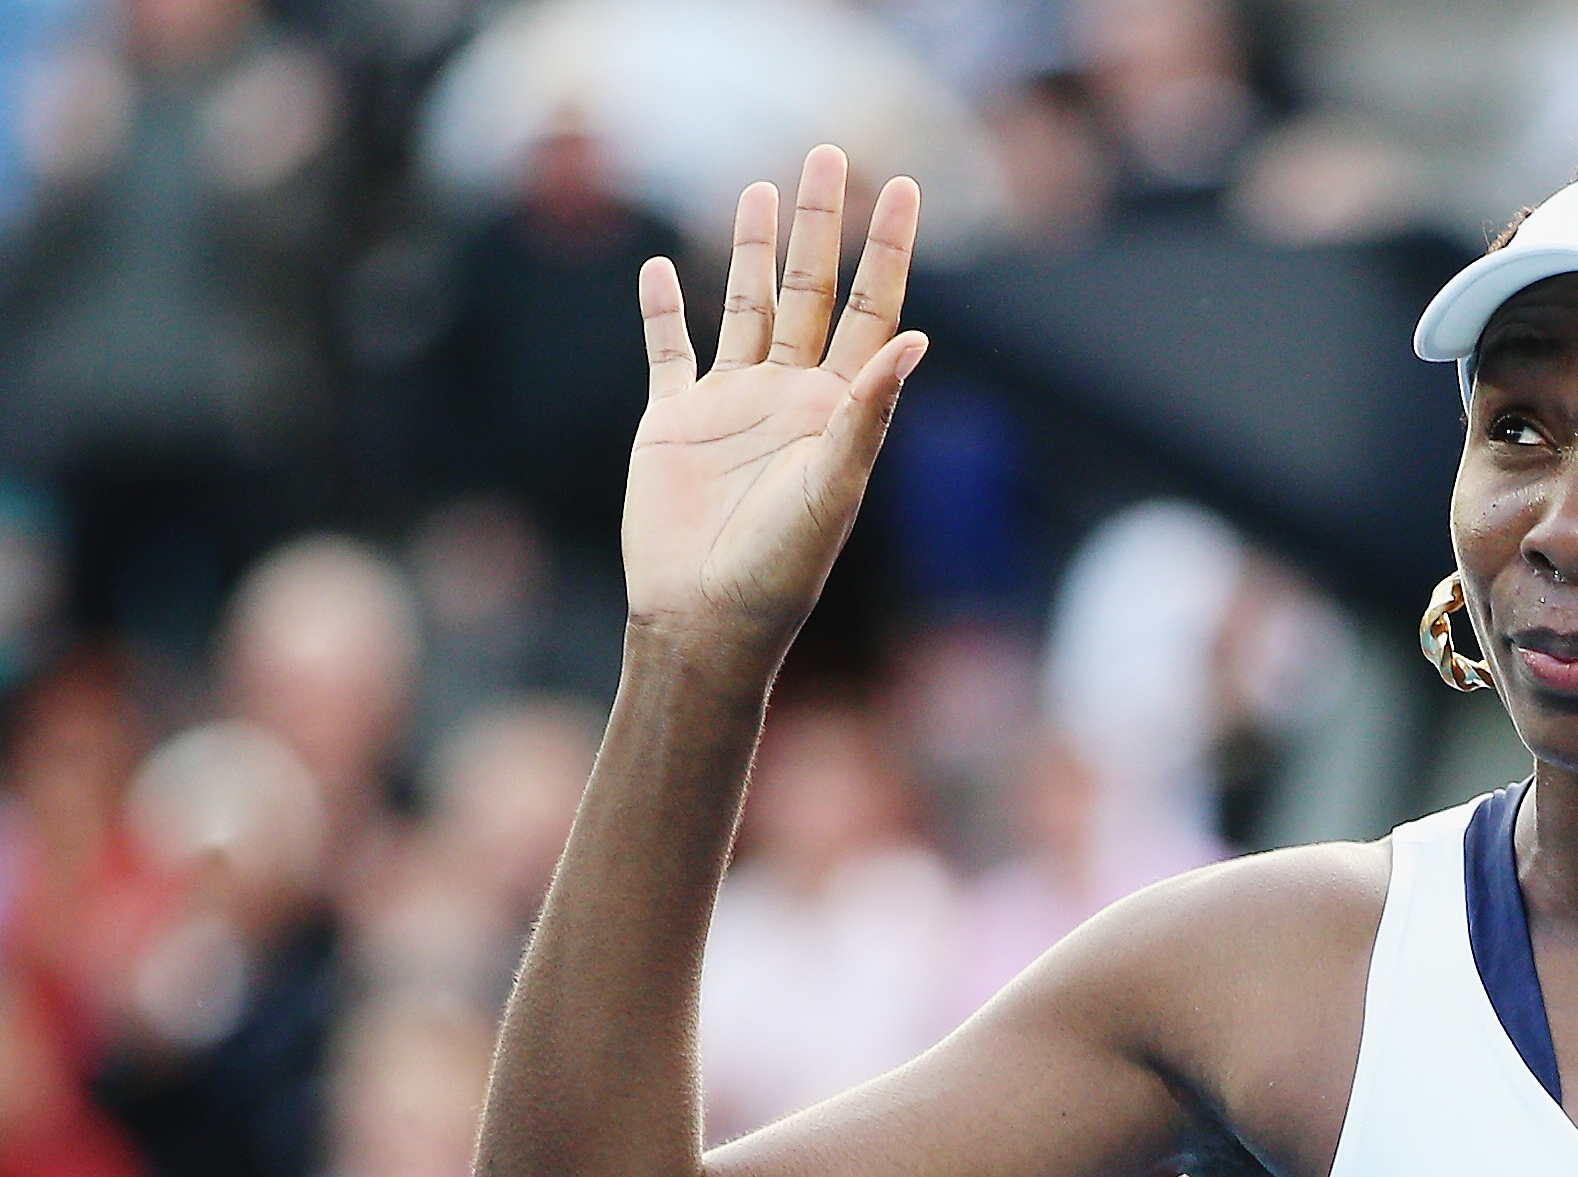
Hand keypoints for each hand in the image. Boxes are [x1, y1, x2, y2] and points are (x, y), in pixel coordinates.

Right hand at [623, 151, 927, 685]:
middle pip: (810, 291)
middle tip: (828, 154)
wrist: (703, 621)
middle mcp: (788, 397)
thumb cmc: (779, 572)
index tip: (903, 188)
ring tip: (758, 188)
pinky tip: (660, 270)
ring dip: (750, 249)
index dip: (886, 251)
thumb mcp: (833, 490)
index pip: (871, 312)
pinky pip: (668, 352)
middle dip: (819, 226)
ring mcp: (730, 405)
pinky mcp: (673, 421)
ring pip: (745, 306)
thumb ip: (869, 413)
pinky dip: (663, 311)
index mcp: (836, 410)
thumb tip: (917, 338)